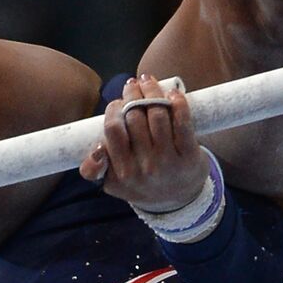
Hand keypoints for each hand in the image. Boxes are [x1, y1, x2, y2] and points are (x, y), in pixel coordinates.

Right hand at [80, 74, 208, 211]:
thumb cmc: (142, 182)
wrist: (179, 199)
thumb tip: (95, 150)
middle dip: (132, 94)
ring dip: (152, 91)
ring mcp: (168, 161)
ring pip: (157, 115)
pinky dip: (178, 103)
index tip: (117, 103)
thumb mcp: (112, 183)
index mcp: (122, 173)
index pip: (113, 130)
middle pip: (134, 117)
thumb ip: (92, 169)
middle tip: (132, 86)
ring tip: (148, 82)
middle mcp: (144, 168)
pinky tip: (173, 94)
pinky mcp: (189, 155)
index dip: (114, 109)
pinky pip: (183, 122)